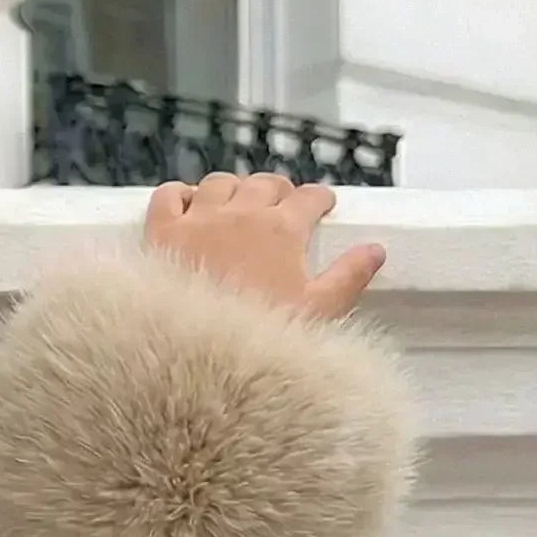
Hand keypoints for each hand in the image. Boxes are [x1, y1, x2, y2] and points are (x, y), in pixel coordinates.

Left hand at [143, 172, 385, 319]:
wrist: (195, 353)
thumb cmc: (259, 336)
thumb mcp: (318, 311)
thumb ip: (349, 276)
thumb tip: (375, 250)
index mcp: (282, 230)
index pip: (308, 197)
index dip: (319, 199)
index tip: (322, 205)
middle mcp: (241, 214)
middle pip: (264, 184)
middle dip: (279, 190)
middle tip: (283, 204)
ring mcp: (198, 220)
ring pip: (220, 183)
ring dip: (234, 189)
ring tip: (239, 204)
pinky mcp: (161, 232)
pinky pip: (169, 194)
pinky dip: (181, 194)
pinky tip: (188, 204)